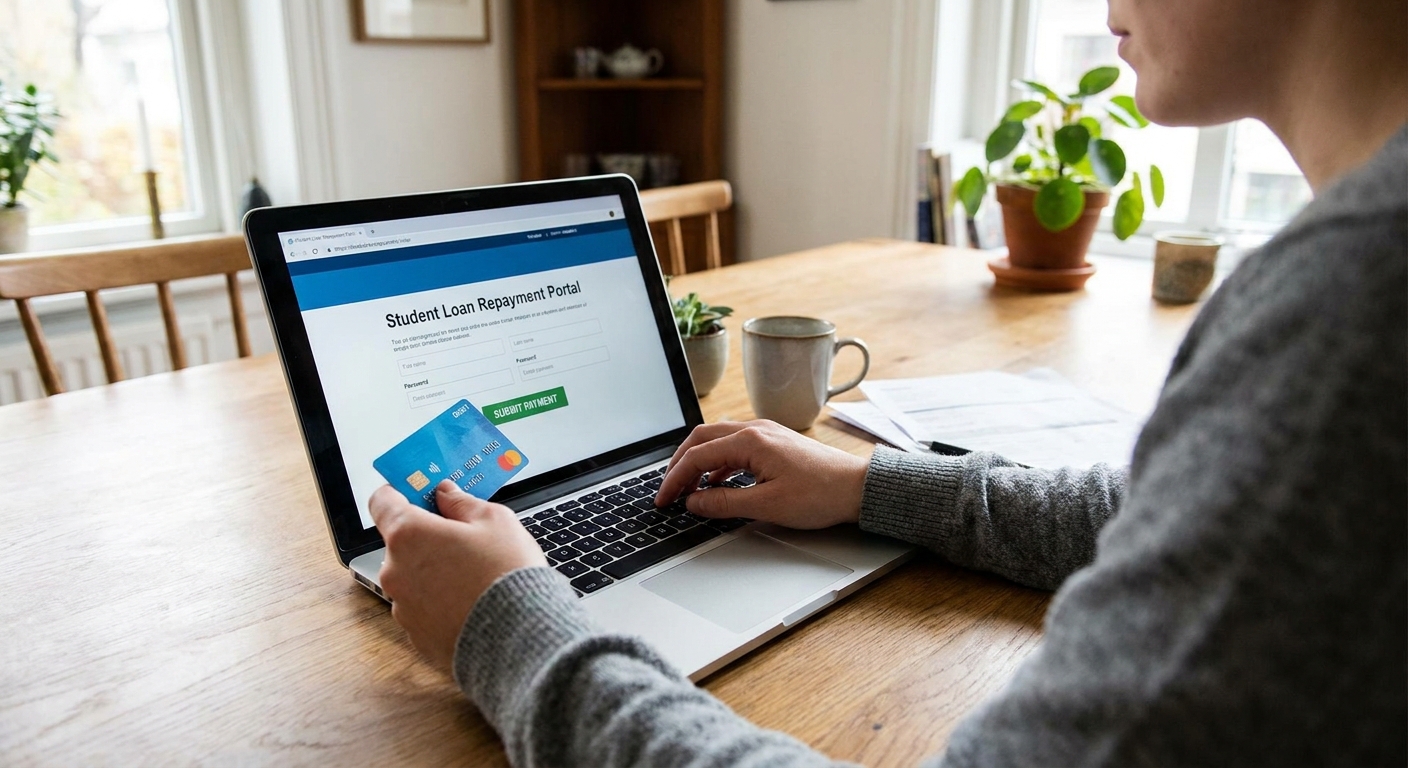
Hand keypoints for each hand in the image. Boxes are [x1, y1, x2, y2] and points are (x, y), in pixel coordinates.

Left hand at [368, 480, 546, 671]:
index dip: (400, 492)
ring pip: (413, 577)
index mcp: (409, 535)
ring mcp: (403, 607)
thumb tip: (446, 495)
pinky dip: (441, 603)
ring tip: (474, 578)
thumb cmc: (507, 574)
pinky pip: (424, 609)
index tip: (417, 492)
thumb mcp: (495, 521)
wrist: (520, 636)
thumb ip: (462, 503)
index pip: (382, 502)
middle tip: (464, 540)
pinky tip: (471, 603)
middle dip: (428, 538)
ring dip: (434, 572)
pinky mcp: (416, 635)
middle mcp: (395, 571)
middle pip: (401, 543)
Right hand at [654, 420, 870, 529]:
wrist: (857, 488)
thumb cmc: (820, 495)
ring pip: (717, 440)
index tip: (663, 500)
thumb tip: (693, 502)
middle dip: (680, 464)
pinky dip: (718, 463)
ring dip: (698, 462)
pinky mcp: (774, 442)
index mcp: (750, 441)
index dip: (675, 479)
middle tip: (668, 490)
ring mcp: (765, 433)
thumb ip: (724, 503)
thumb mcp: (767, 505)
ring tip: (687, 488)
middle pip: (701, 439)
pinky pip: (734, 446)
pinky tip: (717, 483)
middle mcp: (755, 430)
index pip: (697, 456)